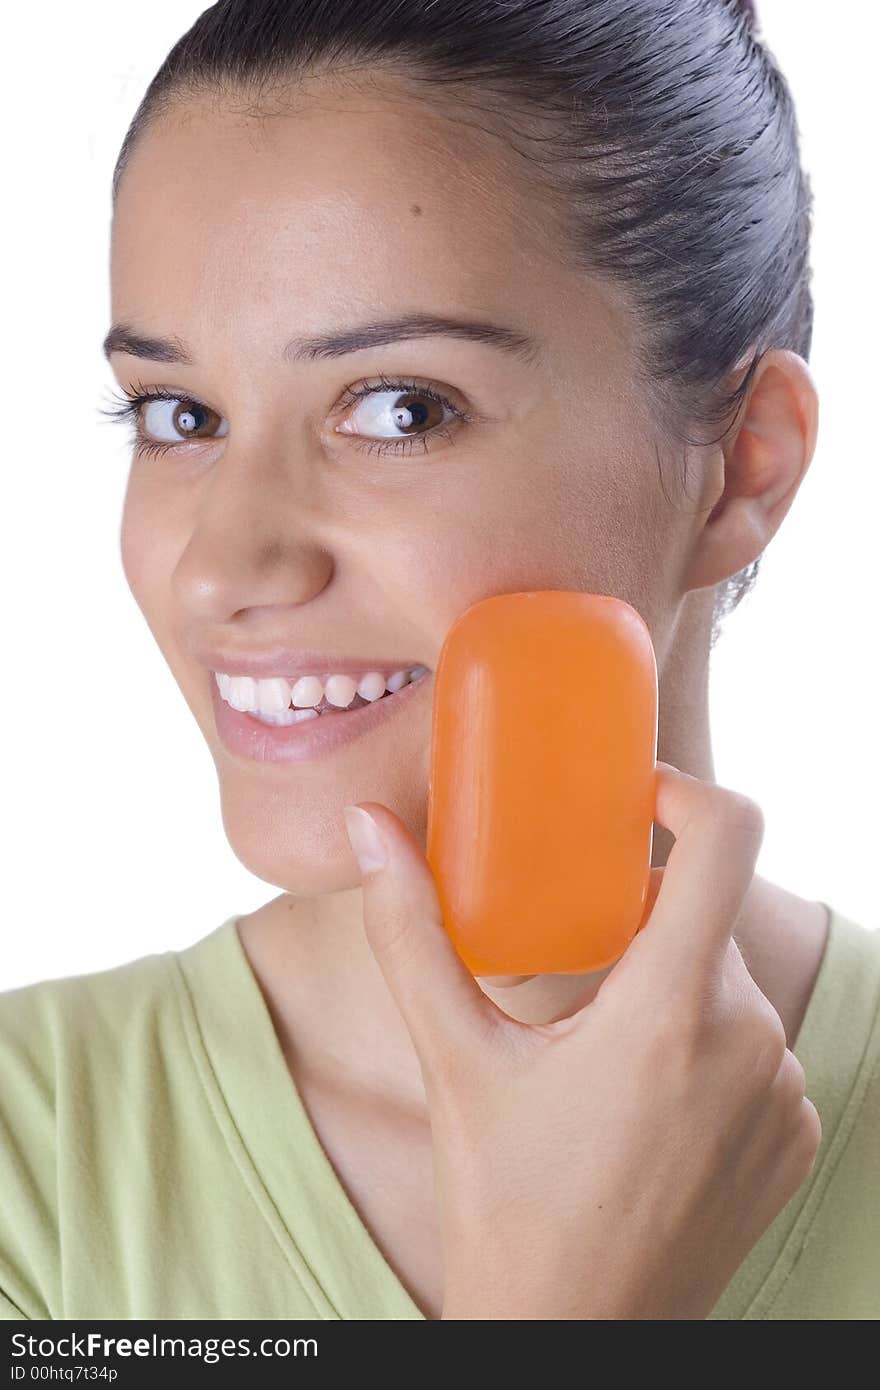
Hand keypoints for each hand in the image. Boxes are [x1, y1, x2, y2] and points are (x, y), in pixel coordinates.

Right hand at [342, 762, 821, 1319]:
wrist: (572, 1337)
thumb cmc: (506, 1206)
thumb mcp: (453, 1060)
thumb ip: (411, 930)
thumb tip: (369, 827)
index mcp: (670, 1010)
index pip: (728, 840)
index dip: (689, 793)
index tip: (640, 798)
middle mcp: (750, 1042)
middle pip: (707, 918)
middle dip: (643, 916)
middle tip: (574, 947)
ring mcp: (783, 1095)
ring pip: (728, 983)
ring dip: (671, 985)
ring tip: (596, 1043)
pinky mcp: (793, 1137)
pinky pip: (756, 1048)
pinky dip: (705, 1047)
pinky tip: (643, 1100)